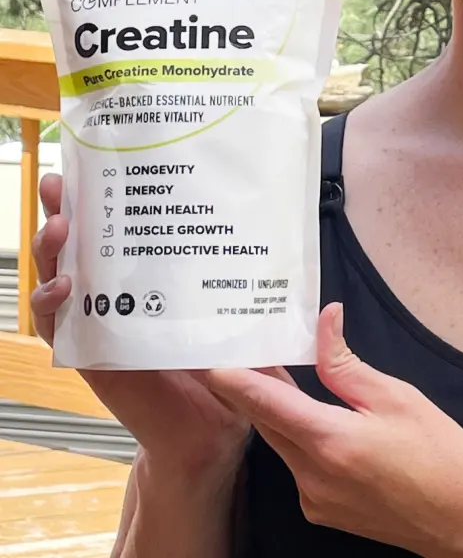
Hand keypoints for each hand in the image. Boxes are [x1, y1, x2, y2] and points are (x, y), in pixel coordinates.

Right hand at [30, 173, 253, 485]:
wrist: (217, 427)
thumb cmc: (232, 365)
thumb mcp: (245, 309)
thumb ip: (256, 275)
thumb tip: (285, 229)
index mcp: (154, 276)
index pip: (121, 227)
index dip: (103, 195)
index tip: (96, 161)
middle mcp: (121, 295)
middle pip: (81, 245)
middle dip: (65, 210)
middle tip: (60, 182)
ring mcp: (103, 324)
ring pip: (61, 279)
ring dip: (51, 252)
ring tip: (60, 227)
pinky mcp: (96, 358)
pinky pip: (61, 330)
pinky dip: (53, 307)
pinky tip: (64, 285)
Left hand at [207, 303, 462, 557]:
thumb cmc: (442, 456)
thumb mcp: (398, 398)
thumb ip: (349, 365)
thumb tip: (325, 323)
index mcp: (331, 442)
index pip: (267, 403)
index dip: (234, 379)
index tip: (210, 356)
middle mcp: (313, 476)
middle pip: (268, 423)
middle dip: (253, 387)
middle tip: (247, 348)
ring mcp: (315, 499)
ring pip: (282, 443)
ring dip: (277, 410)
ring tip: (280, 371)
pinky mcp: (323, 510)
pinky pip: (299, 465)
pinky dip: (299, 436)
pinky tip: (315, 416)